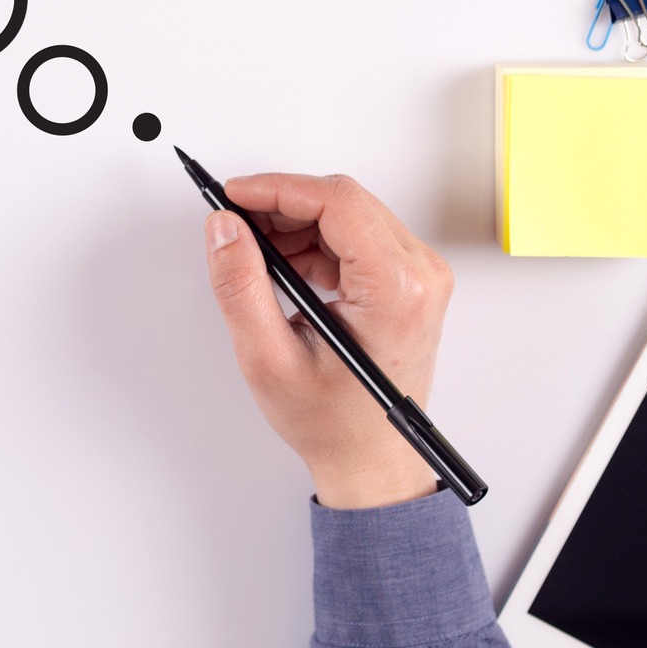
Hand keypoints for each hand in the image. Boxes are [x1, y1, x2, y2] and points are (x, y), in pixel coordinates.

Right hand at [201, 173, 452, 509]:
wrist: (371, 459)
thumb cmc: (334, 423)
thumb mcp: (268, 358)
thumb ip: (240, 286)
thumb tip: (225, 228)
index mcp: (395, 292)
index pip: (337, 202)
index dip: (278, 188)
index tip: (235, 195)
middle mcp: (421, 277)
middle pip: (343, 201)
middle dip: (282, 205)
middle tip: (236, 225)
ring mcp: (421, 277)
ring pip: (348, 213)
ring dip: (297, 224)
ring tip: (258, 256)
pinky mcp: (410, 281)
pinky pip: (357, 235)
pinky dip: (315, 241)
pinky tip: (287, 269)